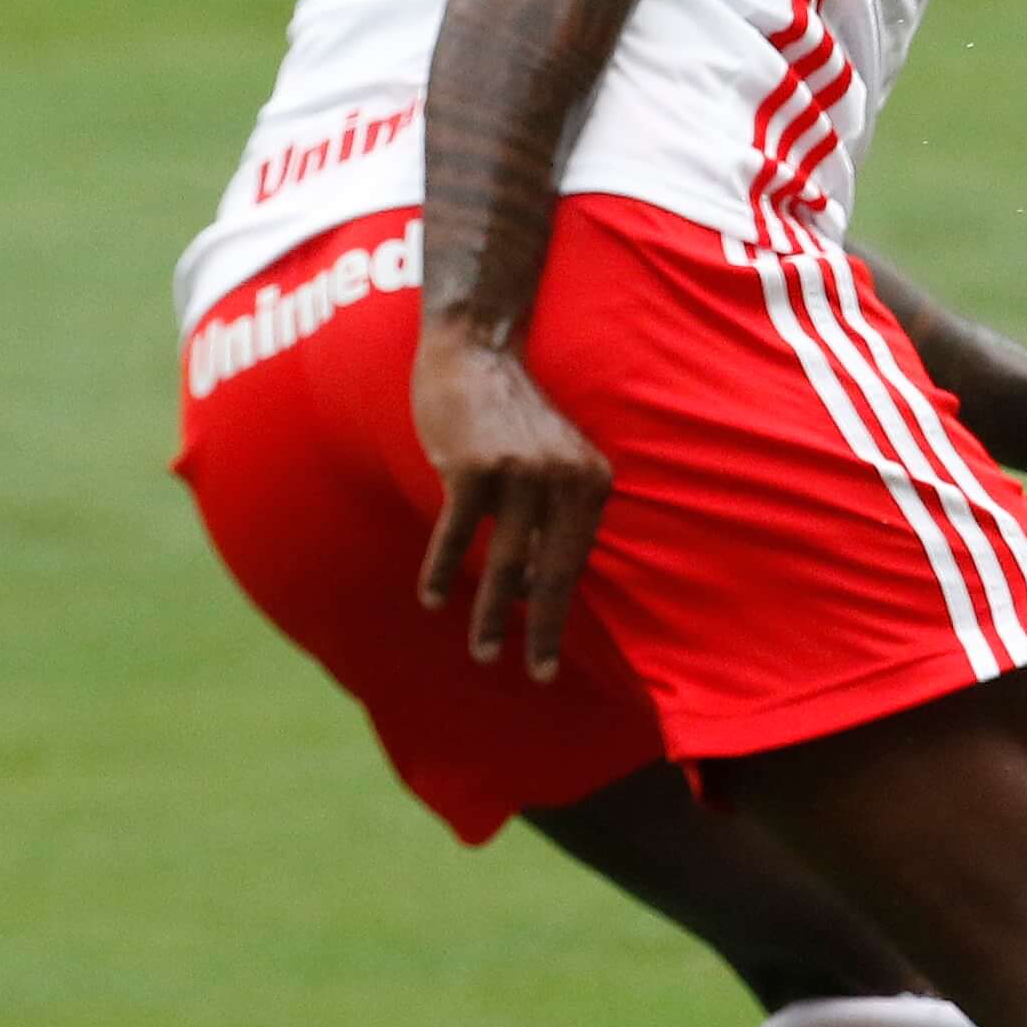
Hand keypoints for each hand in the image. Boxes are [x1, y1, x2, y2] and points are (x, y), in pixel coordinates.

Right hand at [410, 327, 611, 676]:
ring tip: (485, 652)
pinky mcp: (474, 467)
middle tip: (537, 675)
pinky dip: (442, 567)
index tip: (549, 660)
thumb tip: (537, 591)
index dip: (559, 615)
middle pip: (552, 573)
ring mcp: (520, 473)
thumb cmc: (510, 419)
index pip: (576, 565)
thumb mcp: (553, 463)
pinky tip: (433, 597)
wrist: (476, 351)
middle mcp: (564, 479)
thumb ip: (555, 520)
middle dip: (542, 630)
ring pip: (506, 563)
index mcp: (593, 481)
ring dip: (493, 614)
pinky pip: (457, 533)